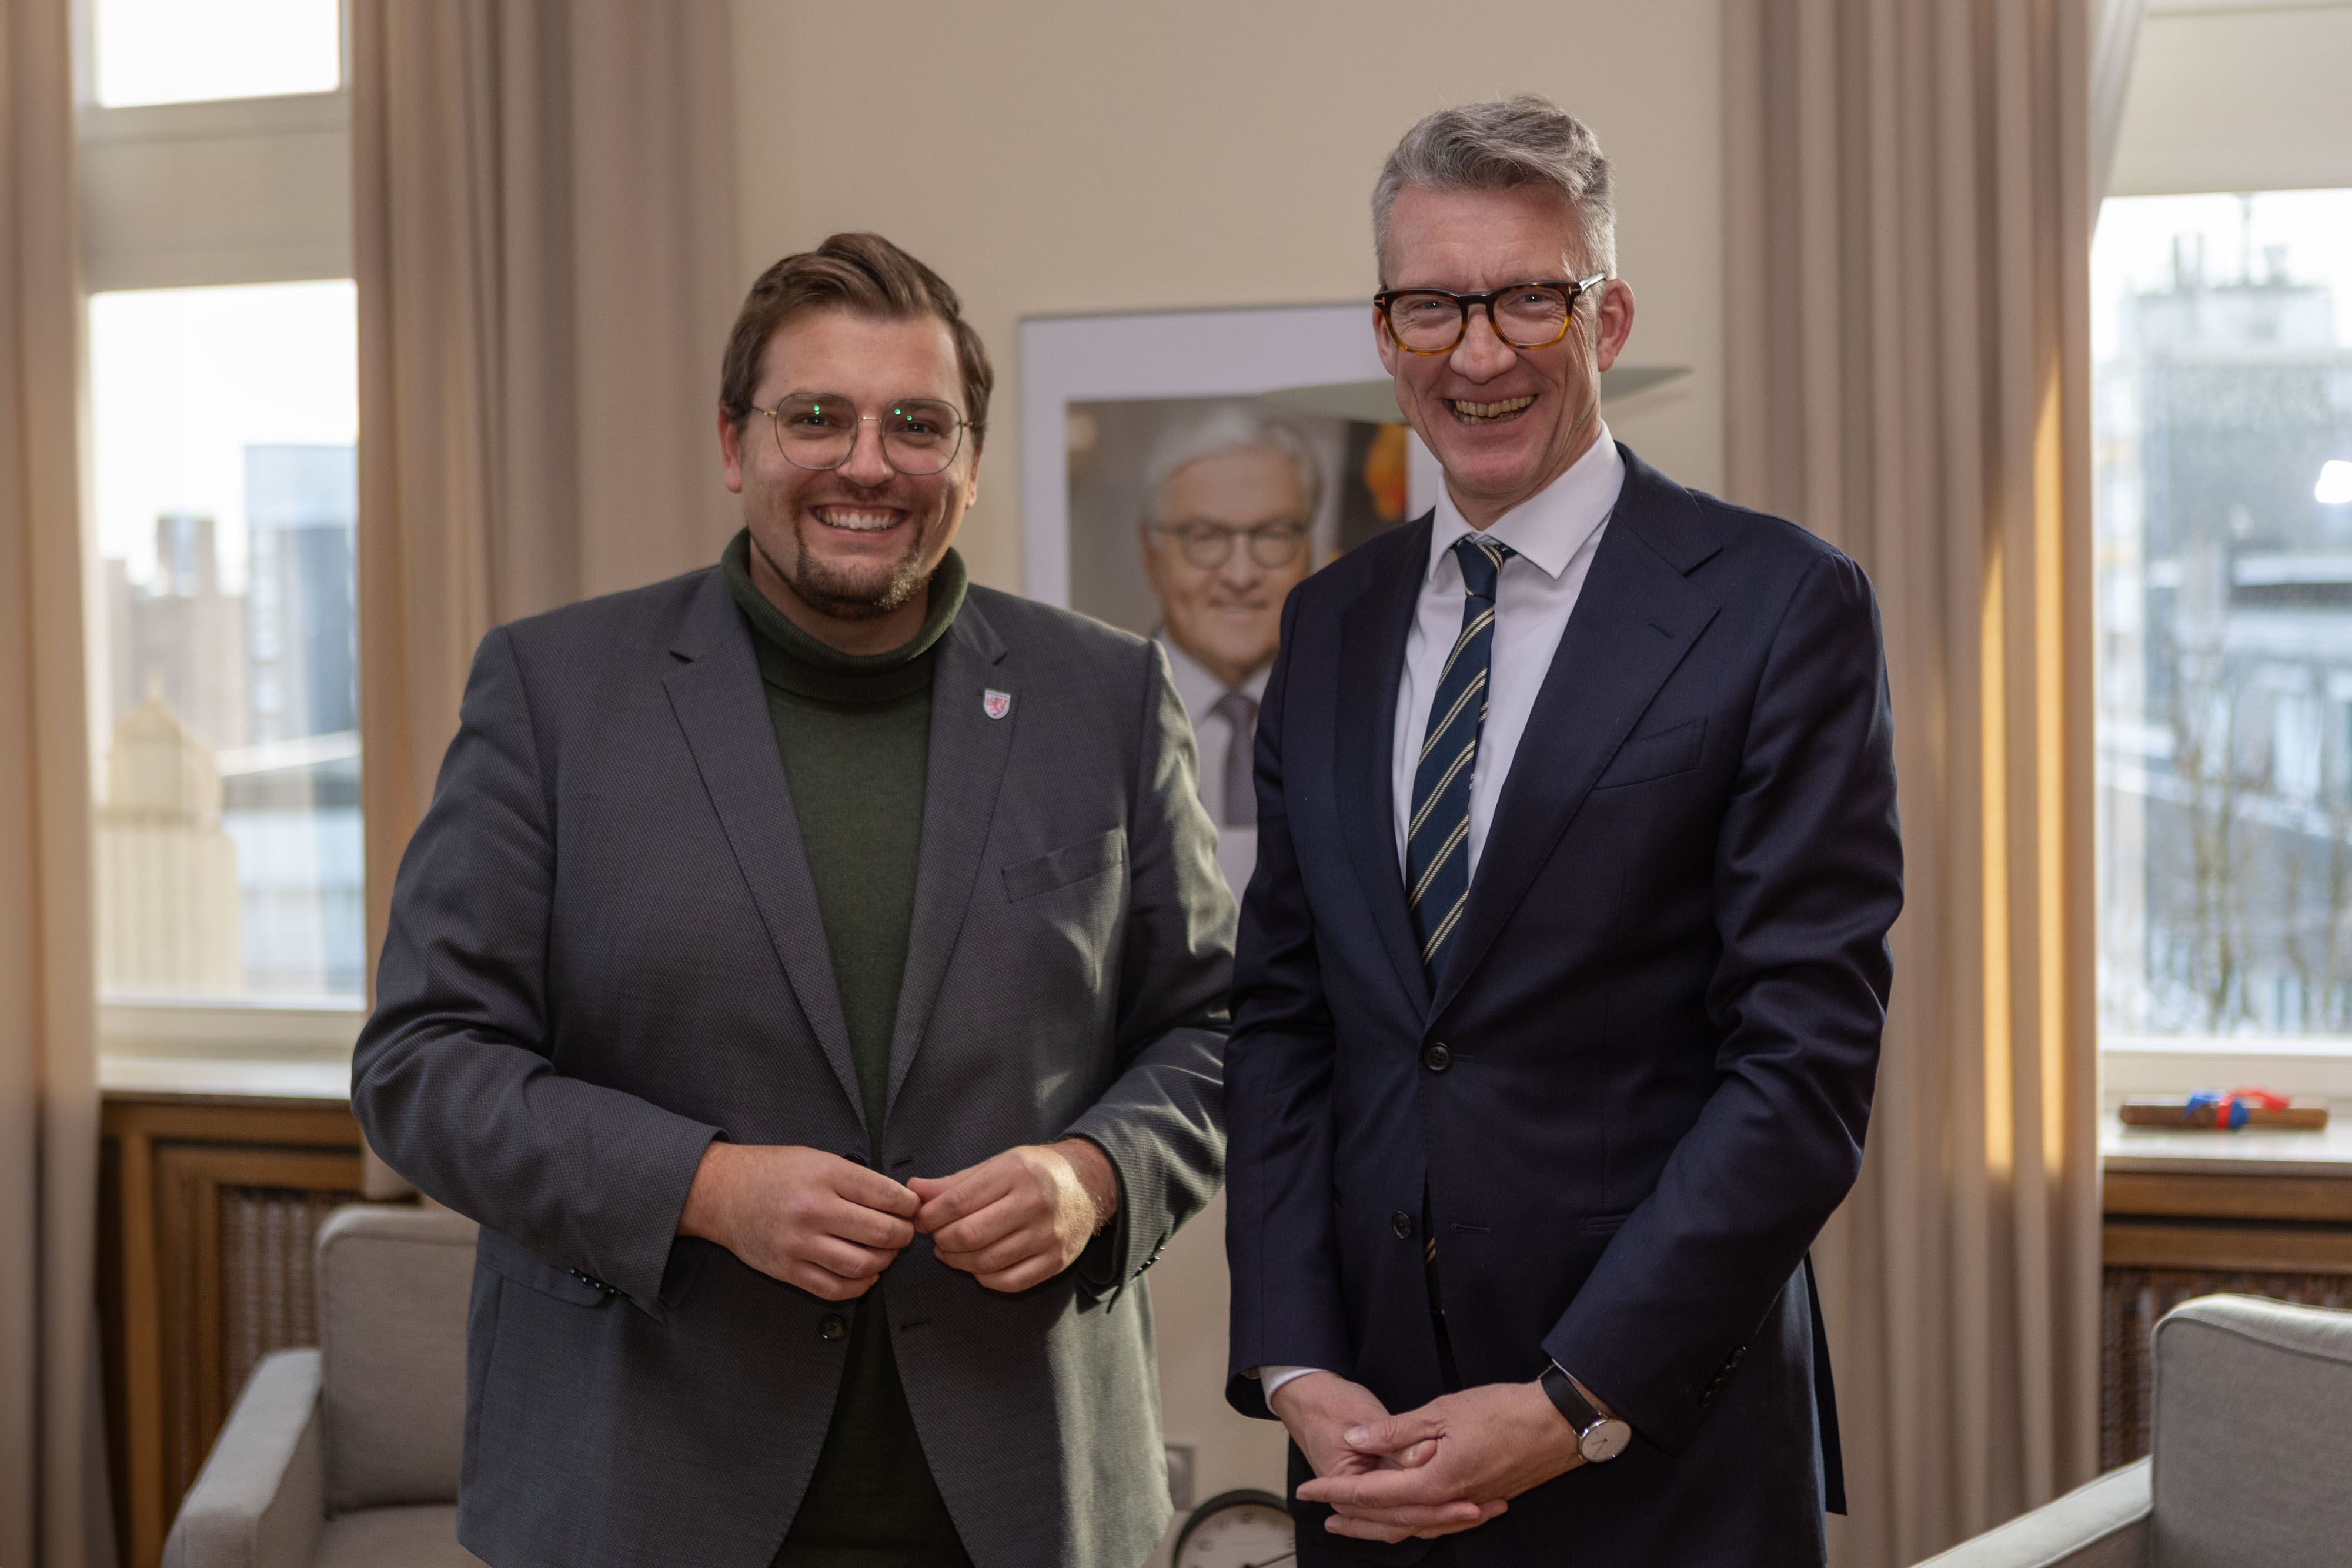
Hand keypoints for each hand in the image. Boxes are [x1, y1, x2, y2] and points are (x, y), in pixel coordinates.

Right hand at [676, 1141, 917, 1300]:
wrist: (721, 1192)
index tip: (912, 1209)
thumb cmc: (771, 1172)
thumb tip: (898, 1200)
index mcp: (826, 1175)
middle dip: (902, 1235)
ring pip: (863, 1265)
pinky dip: (860, 1285)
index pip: (888, 1196)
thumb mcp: (816, 1158)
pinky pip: (835, 1288)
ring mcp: (799, 1243)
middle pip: (881, 1233)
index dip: (910, 1206)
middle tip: (903, 1233)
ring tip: (885, 1253)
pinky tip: (866, 1274)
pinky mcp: (787, 1270)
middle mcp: (814, 1209)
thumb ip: (855, 1179)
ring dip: (884, 1262)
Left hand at [908, 1138, 1117, 1291]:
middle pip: (968, 1235)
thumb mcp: (996, 1165)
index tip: (922, 1220)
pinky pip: (1009, 1282)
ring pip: (986, 1262)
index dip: (930, 1216)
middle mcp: (1034, 1203)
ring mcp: (1047, 1236)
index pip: (957, 1202)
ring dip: (958, 1262)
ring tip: (951, 1252)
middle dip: (942, 1241)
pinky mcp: (1056, 1261)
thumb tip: (913, 1191)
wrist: (1088, 1184)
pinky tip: (978, 1267)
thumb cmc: (1034, 1173)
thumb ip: (954, 1182)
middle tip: (937, 1238)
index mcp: (1015, 1173)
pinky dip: (985, 1279)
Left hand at [1295, 1380, 1582, 1541]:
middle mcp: (1450, 1501)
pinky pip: (1442, 1522)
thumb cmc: (1504, 1412)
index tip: (1308, 1491)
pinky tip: (1410, 1519)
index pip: (1372, 1493)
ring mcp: (1470, 1504)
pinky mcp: (1485, 1500)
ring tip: (1357, 1523)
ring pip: (1417, 1526)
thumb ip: (1396, 1430)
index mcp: (1434, 1481)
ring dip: (1383, 1526)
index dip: (1336, 1492)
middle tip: (1324, 1518)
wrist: (1558, 1425)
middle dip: (1354, 1520)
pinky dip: (1419, 1524)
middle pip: (1391, 1521)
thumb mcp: (1442, 1411)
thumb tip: (1357, 1439)